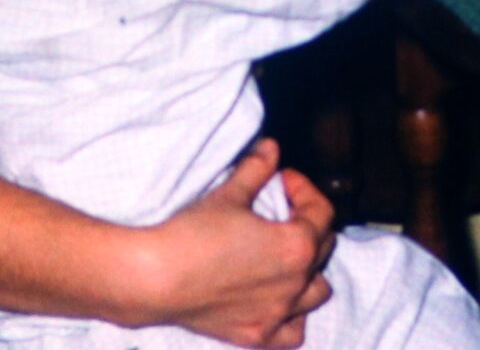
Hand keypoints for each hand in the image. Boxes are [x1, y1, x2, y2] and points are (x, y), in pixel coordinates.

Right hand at [146, 140, 336, 346]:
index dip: (303, 189)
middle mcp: (295, 283)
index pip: (321, 212)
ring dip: (309, 271)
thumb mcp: (229, 194)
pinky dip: (293, 317)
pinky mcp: (256, 334)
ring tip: (286, 256)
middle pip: (323, 249)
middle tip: (283, 212)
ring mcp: (277, 313)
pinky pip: (293, 332)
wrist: (156, 278)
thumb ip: (256, 169)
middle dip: (309, 224)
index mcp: (296, 246)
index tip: (282, 180)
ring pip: (317, 292)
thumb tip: (270, 148)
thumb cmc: (193, 233)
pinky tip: (279, 301)